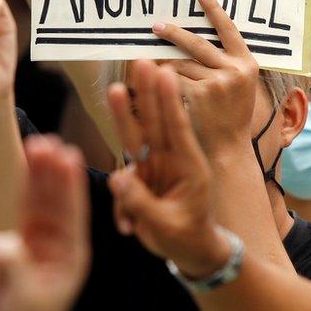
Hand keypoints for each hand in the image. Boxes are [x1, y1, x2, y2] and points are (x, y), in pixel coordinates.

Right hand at [0, 136, 89, 310]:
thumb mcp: (22, 298)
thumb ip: (13, 268)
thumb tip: (0, 240)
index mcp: (71, 255)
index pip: (73, 213)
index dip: (70, 184)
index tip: (70, 156)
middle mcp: (58, 243)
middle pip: (57, 200)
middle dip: (54, 171)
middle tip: (50, 140)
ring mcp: (38, 239)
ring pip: (39, 199)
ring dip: (38, 173)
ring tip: (36, 142)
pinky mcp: (17, 240)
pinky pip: (21, 208)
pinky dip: (22, 187)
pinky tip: (24, 164)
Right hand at [107, 60, 230, 278]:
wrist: (192, 249)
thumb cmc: (185, 238)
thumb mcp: (167, 226)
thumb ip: (142, 203)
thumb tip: (118, 178)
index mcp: (188, 168)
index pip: (178, 130)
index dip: (171, 103)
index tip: (166, 74)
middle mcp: (171, 161)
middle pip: (157, 122)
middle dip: (149, 93)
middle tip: (144, 61)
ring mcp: (155, 166)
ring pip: (139, 133)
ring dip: (129, 108)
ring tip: (118, 83)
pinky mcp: (141, 176)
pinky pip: (126, 162)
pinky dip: (121, 156)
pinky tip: (120, 141)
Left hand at [150, 0, 258, 155]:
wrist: (227, 152)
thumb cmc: (229, 120)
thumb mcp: (239, 89)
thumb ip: (226, 65)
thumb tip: (196, 39)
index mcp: (248, 65)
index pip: (229, 29)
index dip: (214, 9)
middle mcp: (234, 71)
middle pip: (196, 43)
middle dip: (172, 34)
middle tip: (155, 26)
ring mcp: (217, 82)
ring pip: (179, 64)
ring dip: (163, 69)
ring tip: (151, 73)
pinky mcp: (199, 94)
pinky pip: (171, 80)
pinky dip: (159, 83)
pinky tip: (150, 86)